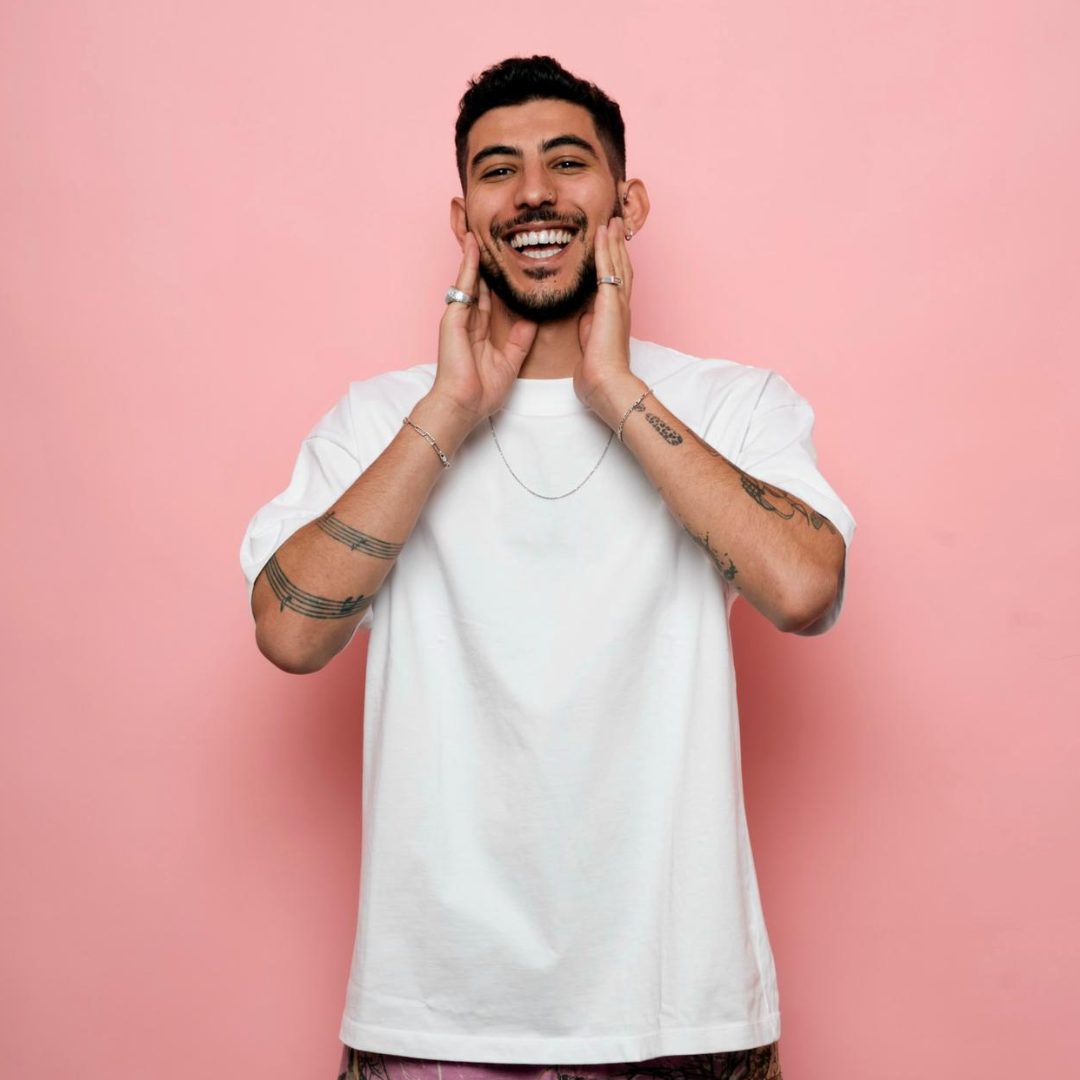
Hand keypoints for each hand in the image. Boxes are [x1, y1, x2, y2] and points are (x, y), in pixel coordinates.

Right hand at [430, 232, 538, 425]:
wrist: (464, 406)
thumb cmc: (482, 392)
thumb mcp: (509, 362)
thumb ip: (519, 341)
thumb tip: (532, 322)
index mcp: (478, 330)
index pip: (490, 296)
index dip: (498, 278)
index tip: (508, 261)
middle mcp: (467, 319)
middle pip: (478, 282)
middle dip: (484, 260)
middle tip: (492, 235)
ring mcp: (458, 317)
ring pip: (469, 278)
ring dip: (474, 254)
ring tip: (480, 228)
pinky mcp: (452, 317)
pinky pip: (463, 285)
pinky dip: (469, 264)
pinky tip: (474, 245)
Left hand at [574, 217, 639, 421]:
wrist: (607, 384)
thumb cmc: (598, 373)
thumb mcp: (590, 345)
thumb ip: (589, 328)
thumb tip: (584, 318)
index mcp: (615, 316)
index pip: (616, 282)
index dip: (613, 263)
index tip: (609, 246)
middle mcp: (621, 306)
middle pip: (622, 267)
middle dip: (617, 245)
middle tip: (614, 224)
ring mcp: (618, 303)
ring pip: (617, 263)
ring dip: (613, 240)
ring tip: (610, 221)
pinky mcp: (611, 302)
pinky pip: (607, 268)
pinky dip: (605, 248)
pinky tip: (602, 232)